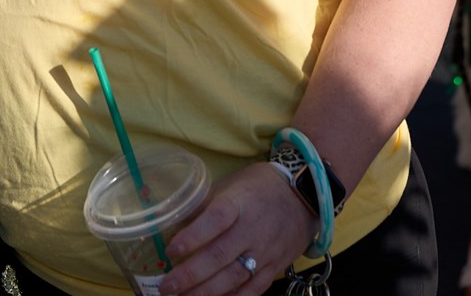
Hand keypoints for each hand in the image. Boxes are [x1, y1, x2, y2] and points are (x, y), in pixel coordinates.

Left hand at [158, 163, 317, 294]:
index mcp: (239, 203)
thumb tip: (173, 224)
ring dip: (205, 292)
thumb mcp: (229, 186)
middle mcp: (252, 230)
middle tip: (167, 286)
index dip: (193, 236)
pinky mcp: (275, 269)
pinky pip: (252, 291)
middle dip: (191, 275)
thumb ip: (204, 206)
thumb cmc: (258, 188)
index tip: (170, 250)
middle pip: (220, 256)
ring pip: (233, 278)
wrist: (303, 197)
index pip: (215, 220)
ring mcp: (265, 253)